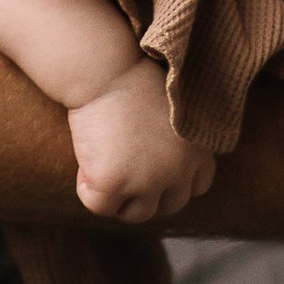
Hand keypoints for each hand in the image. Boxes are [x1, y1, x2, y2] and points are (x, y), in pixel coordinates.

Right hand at [69, 70, 216, 224]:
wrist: (105, 69)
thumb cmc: (132, 78)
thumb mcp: (170, 112)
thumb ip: (174, 144)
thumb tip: (156, 172)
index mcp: (198, 150)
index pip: (196, 186)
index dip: (171, 181)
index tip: (148, 167)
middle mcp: (180, 170)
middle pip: (167, 205)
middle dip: (144, 192)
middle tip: (119, 165)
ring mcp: (149, 180)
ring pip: (136, 214)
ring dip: (119, 196)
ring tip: (102, 163)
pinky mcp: (115, 183)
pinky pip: (100, 205)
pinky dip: (88, 188)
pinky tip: (86, 161)